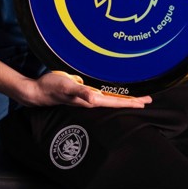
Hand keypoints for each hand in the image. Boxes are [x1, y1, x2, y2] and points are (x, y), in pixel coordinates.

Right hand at [24, 71, 152, 108]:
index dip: (131, 102)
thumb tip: (93, 98)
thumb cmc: (51, 87)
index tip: (145, 101)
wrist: (38, 91)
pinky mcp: (83, 92)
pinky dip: (114, 93)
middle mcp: (91, 100)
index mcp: (91, 99)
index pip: (116, 101)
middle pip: (117, 101)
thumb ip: (80, 92)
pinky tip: (117, 92)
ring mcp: (88, 97)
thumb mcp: (66, 86)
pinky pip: (103, 94)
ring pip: (111, 98)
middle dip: (133, 101)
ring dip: (125, 98)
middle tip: (149, 99)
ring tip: (138, 98)